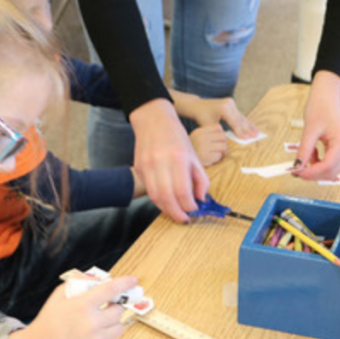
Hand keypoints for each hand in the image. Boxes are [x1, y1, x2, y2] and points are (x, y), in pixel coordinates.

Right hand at [11, 276, 137, 338]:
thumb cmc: (50, 318)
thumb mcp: (60, 294)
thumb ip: (80, 283)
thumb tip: (99, 280)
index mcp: (82, 305)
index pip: (110, 290)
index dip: (124, 283)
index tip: (133, 280)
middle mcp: (91, 323)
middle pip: (118, 310)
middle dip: (114, 306)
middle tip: (106, 306)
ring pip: (119, 327)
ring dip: (113, 322)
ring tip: (100, 321)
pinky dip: (106, 337)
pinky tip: (94, 335)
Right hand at [129, 98, 208, 222]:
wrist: (154, 120)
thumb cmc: (176, 137)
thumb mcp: (194, 155)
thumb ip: (201, 178)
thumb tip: (201, 199)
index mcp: (178, 159)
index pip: (182, 192)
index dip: (189, 206)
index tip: (194, 210)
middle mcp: (160, 163)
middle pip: (167, 199)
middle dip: (177, 213)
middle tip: (184, 218)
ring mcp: (146, 166)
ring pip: (155, 197)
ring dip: (166, 209)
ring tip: (176, 211)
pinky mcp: (139, 168)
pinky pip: (149, 189)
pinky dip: (158, 198)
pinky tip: (166, 199)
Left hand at [171, 91, 258, 139]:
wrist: (197, 105)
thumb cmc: (201, 116)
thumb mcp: (209, 126)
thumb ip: (220, 132)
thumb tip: (229, 141)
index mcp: (224, 109)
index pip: (235, 123)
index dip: (241, 132)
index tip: (247, 139)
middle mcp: (229, 104)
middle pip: (240, 119)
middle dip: (248, 129)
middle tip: (256, 137)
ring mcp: (231, 102)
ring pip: (241, 116)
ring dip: (249, 125)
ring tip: (257, 133)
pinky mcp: (231, 103)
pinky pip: (239, 114)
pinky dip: (245, 121)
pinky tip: (252, 127)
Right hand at [189, 124, 229, 166]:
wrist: (182, 161)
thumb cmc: (192, 150)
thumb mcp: (197, 137)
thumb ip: (208, 134)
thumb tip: (224, 135)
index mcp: (200, 131)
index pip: (218, 127)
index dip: (221, 133)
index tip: (218, 139)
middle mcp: (202, 137)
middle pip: (223, 136)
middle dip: (223, 143)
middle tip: (220, 148)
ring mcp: (204, 147)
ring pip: (223, 146)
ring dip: (221, 151)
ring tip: (215, 154)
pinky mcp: (206, 157)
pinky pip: (219, 156)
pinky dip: (216, 158)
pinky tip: (210, 159)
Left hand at [292, 71, 339, 181]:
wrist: (327, 96)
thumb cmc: (320, 107)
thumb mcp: (309, 130)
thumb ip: (304, 151)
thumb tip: (297, 167)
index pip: (328, 167)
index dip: (312, 173)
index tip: (297, 173)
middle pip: (331, 171)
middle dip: (313, 173)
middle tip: (296, 169)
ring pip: (330, 168)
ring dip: (316, 167)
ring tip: (305, 154)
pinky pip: (330, 161)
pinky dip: (319, 161)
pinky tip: (312, 151)